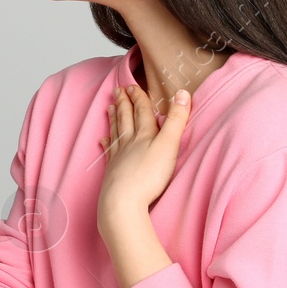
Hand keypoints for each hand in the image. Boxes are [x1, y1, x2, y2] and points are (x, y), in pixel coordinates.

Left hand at [96, 83, 190, 229]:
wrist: (123, 202)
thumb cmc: (148, 175)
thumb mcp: (168, 146)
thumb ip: (176, 121)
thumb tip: (183, 93)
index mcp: (144, 135)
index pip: (142, 112)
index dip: (139, 98)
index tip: (132, 85)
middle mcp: (129, 143)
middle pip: (127, 119)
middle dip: (124, 103)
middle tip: (118, 90)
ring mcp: (118, 157)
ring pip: (116, 133)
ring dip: (115, 119)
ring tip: (111, 107)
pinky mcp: (112, 172)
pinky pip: (109, 153)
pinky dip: (106, 144)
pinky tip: (102, 140)